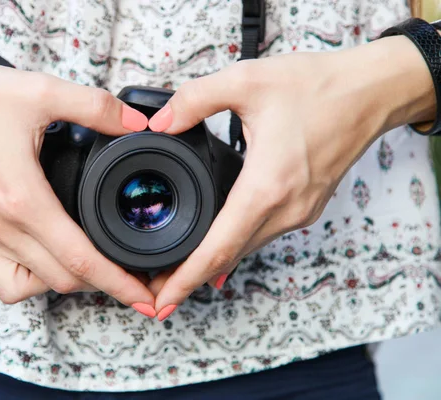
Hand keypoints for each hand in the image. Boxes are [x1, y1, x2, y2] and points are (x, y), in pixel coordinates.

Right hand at [0, 46, 155, 308]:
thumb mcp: (43, 92)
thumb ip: (96, 107)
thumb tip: (135, 123)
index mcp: (24, 200)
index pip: (81, 260)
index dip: (119, 284)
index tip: (144, 298)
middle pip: (59, 280)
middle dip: (99, 283)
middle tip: (123, 271)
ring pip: (17, 287)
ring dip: (51, 282)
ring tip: (72, 261)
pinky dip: (6, 273)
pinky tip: (22, 254)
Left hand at [145, 35, 435, 318]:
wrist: (372, 93)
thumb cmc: (319, 88)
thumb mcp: (247, 81)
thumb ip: (195, 100)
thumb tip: (161, 122)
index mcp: (267, 186)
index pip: (219, 248)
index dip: (185, 279)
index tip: (162, 301)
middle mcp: (285, 210)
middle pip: (228, 258)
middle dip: (189, 278)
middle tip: (154, 288)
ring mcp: (299, 213)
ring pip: (246, 249)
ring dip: (211, 262)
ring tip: (176, 268)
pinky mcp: (305, 207)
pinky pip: (262, 235)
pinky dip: (233, 245)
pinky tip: (216, 243)